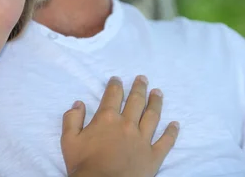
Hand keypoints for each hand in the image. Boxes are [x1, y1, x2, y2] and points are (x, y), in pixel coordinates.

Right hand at [61, 75, 178, 176]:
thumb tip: (78, 103)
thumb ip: (71, 120)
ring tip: (158, 93)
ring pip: (152, 116)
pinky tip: (175, 124)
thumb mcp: (69, 141)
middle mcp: (127, 124)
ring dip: (156, 102)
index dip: (115, 85)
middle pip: (136, 101)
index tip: (117, 79)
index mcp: (107, 119)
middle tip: (143, 79)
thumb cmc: (84, 166)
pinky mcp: (153, 155)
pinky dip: (172, 132)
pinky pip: (166, 141)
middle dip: (139, 88)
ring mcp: (143, 139)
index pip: (112, 95)